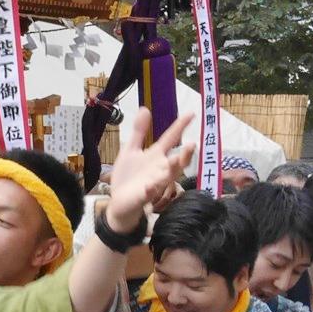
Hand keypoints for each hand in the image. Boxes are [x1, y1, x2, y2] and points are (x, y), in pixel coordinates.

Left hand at [103, 110, 194, 232]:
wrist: (119, 202)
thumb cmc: (128, 176)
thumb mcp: (131, 150)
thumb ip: (139, 132)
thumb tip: (145, 108)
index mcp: (155, 155)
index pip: (170, 138)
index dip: (180, 126)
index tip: (191, 114)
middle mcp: (159, 168)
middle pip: (176, 160)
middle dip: (185, 154)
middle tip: (193, 144)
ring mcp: (153, 182)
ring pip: (168, 176)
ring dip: (173, 168)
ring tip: (177, 159)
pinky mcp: (143, 195)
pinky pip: (149, 193)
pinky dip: (150, 189)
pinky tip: (150, 186)